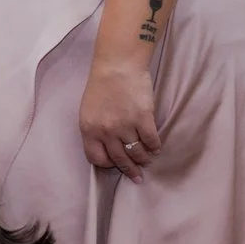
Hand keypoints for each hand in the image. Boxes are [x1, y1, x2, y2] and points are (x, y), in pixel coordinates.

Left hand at [80, 52, 160, 179]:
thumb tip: (107, 146)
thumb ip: (95, 129)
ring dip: (143, 159)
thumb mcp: (88, 110)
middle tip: (137, 177)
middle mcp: (106, 132)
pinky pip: (151, 140)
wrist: (118, 66)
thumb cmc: (101, 86)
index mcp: (89, 130)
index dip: (107, 164)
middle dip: (130, 170)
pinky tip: (156, 148)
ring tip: (147, 161)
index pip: (97, 158)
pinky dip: (154, 147)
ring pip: (137, 152)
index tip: (115, 165)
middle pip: (119, 159)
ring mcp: (125, 126)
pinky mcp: (143, 118)